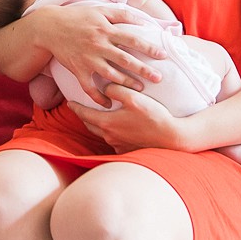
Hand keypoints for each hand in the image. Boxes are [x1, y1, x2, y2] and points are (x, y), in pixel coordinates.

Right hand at [34, 5, 167, 103]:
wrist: (50, 27)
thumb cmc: (78, 17)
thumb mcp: (100, 10)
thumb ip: (122, 14)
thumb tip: (143, 21)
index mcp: (106, 30)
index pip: (132, 40)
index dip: (149, 47)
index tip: (163, 55)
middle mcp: (98, 45)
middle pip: (125, 60)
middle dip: (143, 70)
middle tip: (158, 78)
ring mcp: (88, 59)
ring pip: (111, 75)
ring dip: (126, 84)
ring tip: (140, 90)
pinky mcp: (77, 70)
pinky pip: (89, 88)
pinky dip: (98, 98)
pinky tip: (108, 104)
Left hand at [68, 84, 184, 152]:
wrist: (171, 137)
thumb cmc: (153, 116)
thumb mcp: (133, 97)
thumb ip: (115, 89)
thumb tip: (105, 89)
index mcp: (107, 123)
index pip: (84, 114)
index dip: (75, 107)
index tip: (69, 102)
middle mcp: (109, 136)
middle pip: (90, 125)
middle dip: (84, 116)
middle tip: (80, 108)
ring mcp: (118, 145)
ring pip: (101, 133)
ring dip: (97, 124)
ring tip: (96, 116)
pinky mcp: (127, 150)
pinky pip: (113, 141)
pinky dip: (110, 133)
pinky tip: (115, 128)